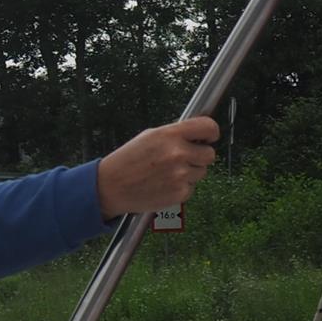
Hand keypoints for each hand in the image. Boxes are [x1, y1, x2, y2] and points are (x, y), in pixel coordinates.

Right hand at [97, 116, 219, 218]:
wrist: (110, 187)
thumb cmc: (126, 162)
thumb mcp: (148, 137)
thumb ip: (174, 134)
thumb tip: (197, 134)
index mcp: (170, 135)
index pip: (208, 127)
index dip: (211, 133)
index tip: (209, 137)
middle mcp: (178, 154)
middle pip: (209, 154)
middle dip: (199, 156)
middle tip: (182, 159)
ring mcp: (180, 175)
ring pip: (201, 172)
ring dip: (189, 173)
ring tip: (167, 173)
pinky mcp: (180, 193)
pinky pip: (191, 187)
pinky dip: (181, 187)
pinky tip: (164, 184)